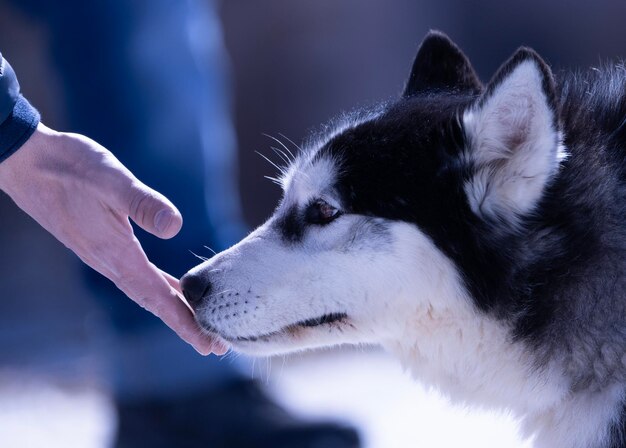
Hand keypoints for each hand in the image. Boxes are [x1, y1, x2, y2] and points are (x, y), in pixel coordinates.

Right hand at [0, 123, 227, 354]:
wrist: (27, 162)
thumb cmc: (69, 167)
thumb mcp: (111, 179)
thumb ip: (142, 203)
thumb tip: (175, 226)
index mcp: (116, 252)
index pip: (158, 297)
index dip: (184, 322)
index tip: (209, 345)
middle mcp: (109, 262)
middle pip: (154, 303)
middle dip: (184, 325)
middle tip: (215, 346)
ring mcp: (103, 255)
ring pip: (144, 292)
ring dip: (172, 310)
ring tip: (198, 325)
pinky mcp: (100, 245)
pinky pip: (136, 276)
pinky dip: (157, 288)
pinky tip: (169, 287)